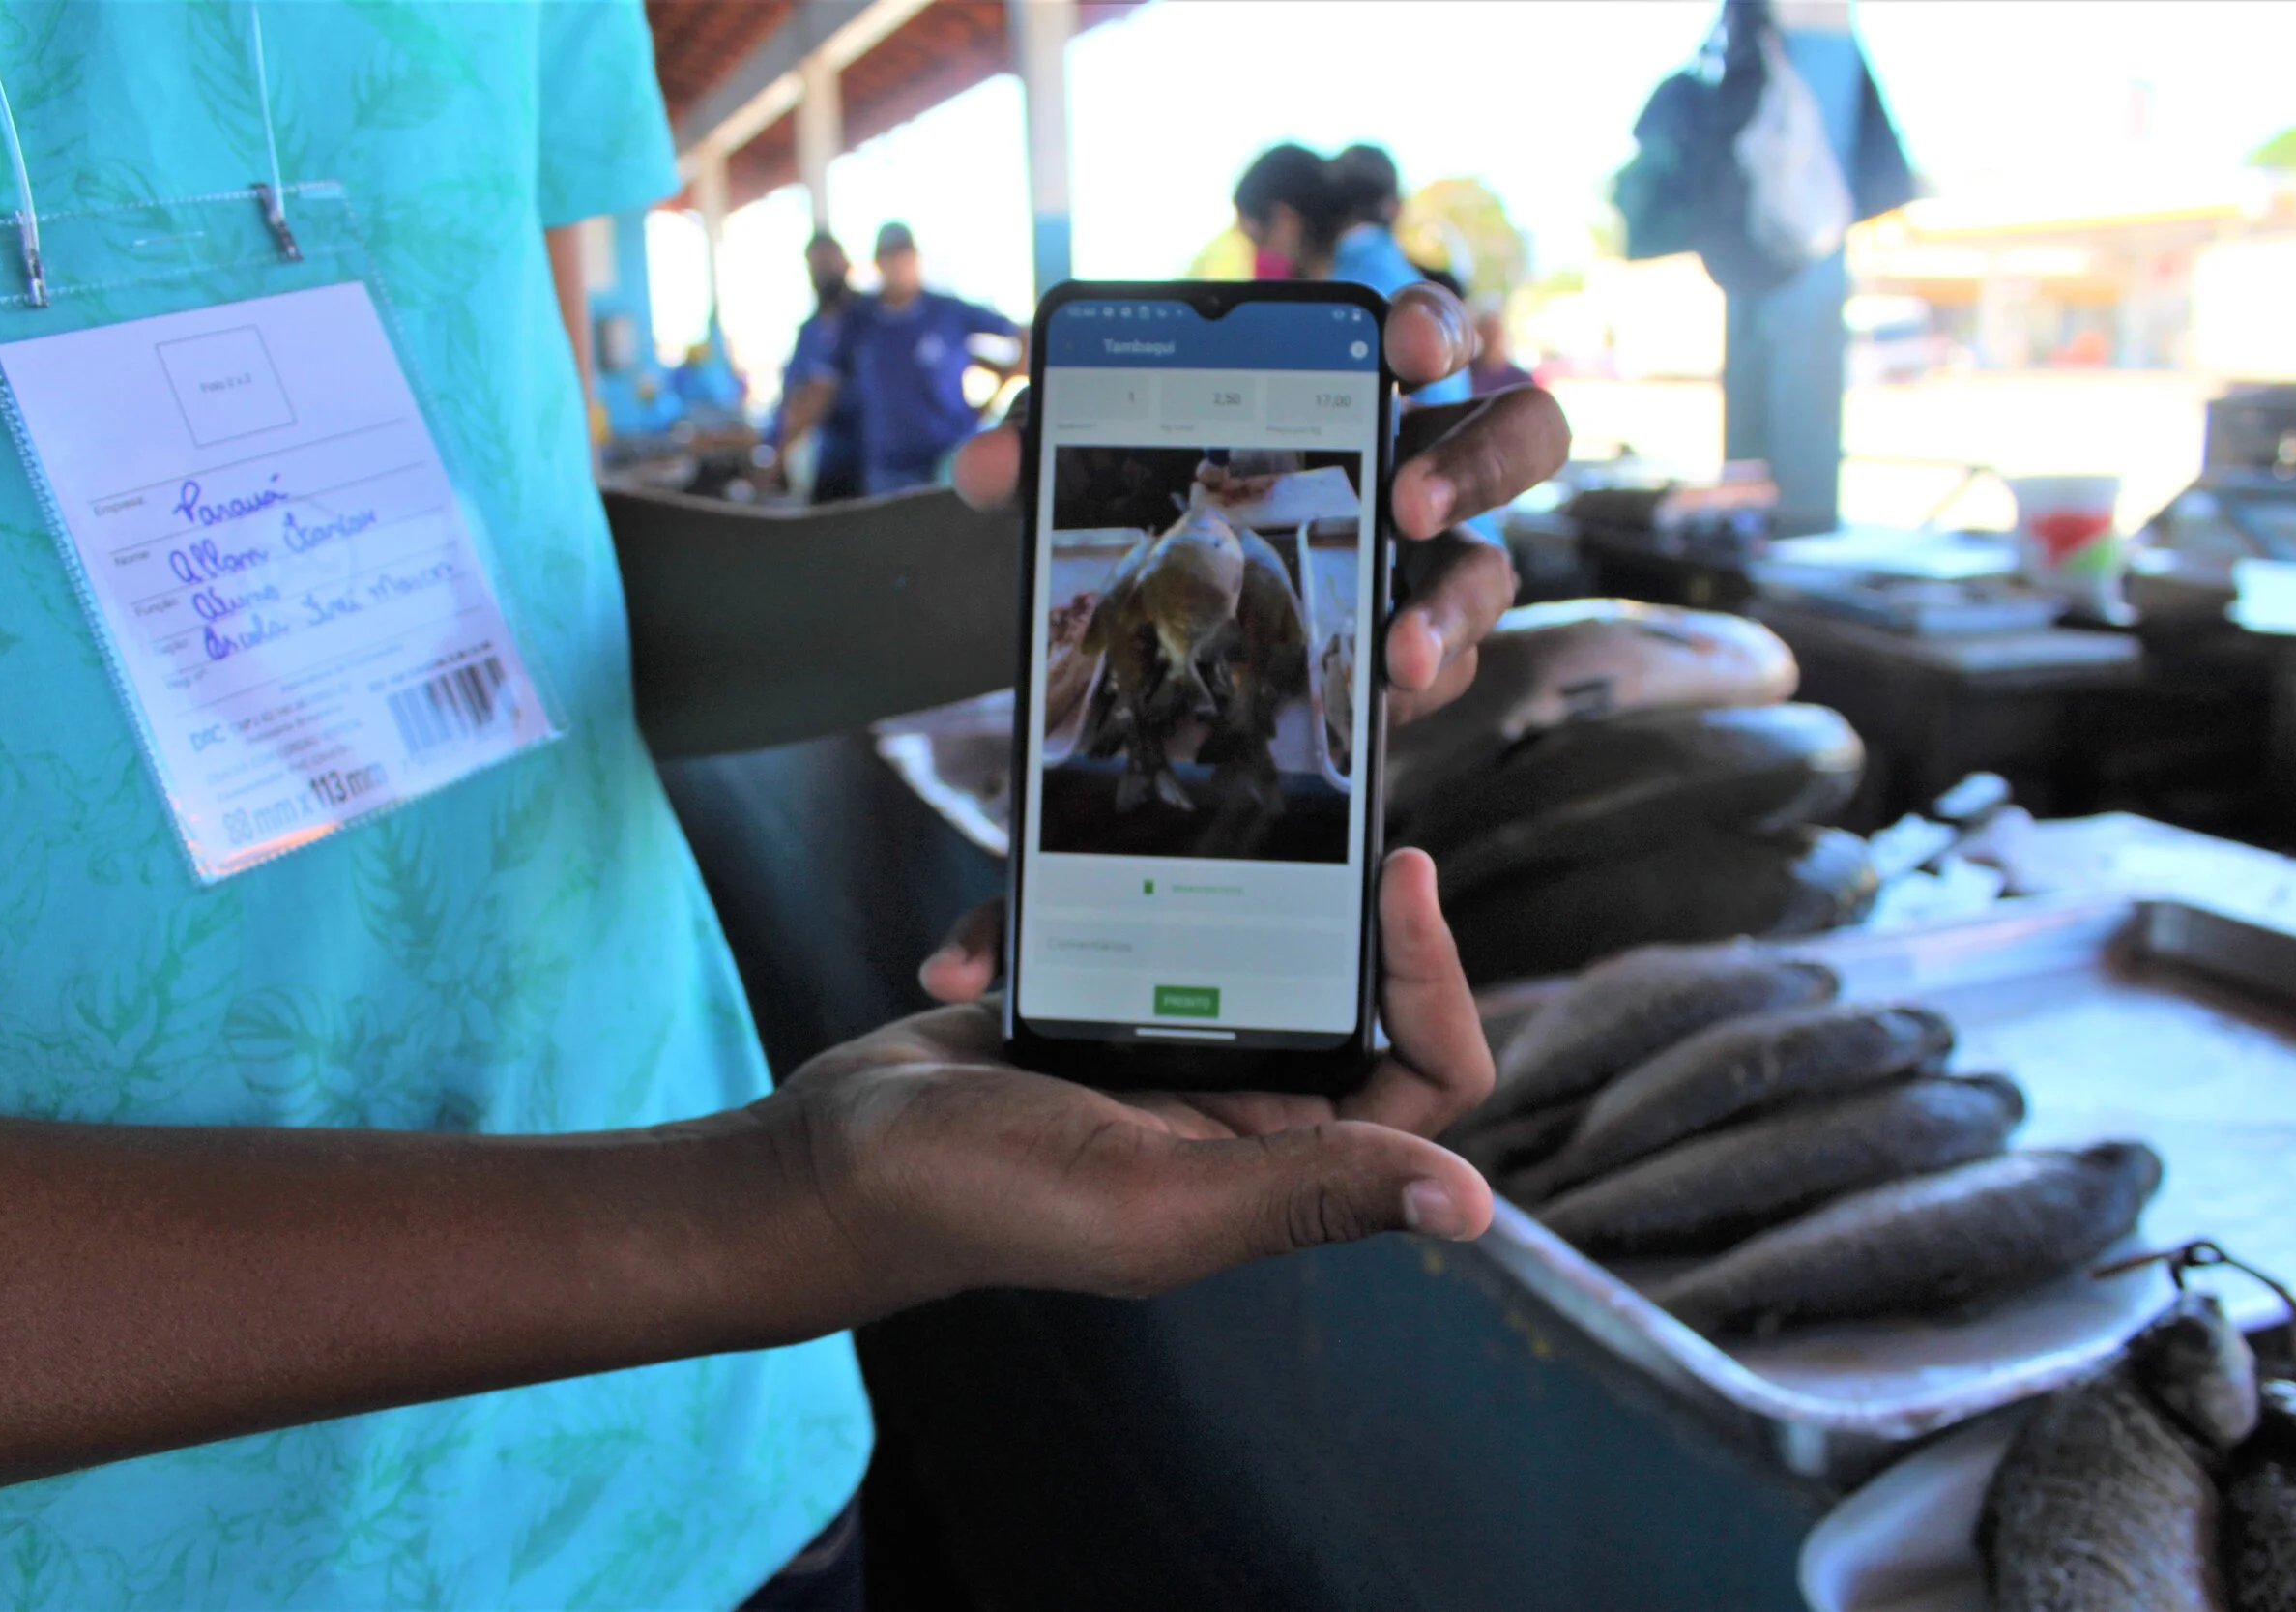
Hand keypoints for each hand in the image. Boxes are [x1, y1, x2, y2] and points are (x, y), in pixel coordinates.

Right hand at [784, 850, 1490, 1310]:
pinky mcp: (1086, 1000)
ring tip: (1068, 890)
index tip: (1398, 874)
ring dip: (1153, 897)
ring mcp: (1161, 1049)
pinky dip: (1034, 923)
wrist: (824, 1166)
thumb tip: (1471, 1205)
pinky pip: (1108, 923)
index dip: (1435, 982)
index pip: (1424, 1076)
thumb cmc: (979, 1196)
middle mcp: (1238, 1109)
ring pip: (1223, 934)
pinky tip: (969, 964)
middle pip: (1338, 983)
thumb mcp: (1152, 1200)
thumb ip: (1304, 1192)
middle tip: (1269, 810)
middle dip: (1301, 899)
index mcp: (1276, 1164)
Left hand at [952, 282, 1570, 725]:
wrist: (1147, 628)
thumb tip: (984, 465)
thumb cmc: (1146, 506)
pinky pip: (1449, 666)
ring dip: (1454, 607)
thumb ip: (1039, 444)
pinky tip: (1370, 705)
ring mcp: (1428, 565)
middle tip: (1409, 505)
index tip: (1406, 348)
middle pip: (1521, 434)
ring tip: (1397, 651)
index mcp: (1355, 388)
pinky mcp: (1415, 654)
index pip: (1425, 330)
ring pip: (1496, 568)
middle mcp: (1416, 465)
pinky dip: (1413, 686)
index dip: (1432, 323)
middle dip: (1481, 463)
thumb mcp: (1084, 468)